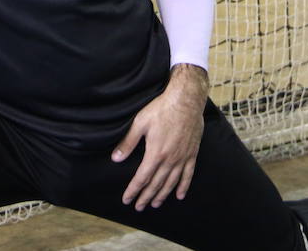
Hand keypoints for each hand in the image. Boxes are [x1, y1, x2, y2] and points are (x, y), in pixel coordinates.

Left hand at [111, 63, 208, 210]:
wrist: (186, 100)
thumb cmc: (161, 109)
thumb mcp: (140, 123)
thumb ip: (128, 143)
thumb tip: (116, 158)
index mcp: (155, 153)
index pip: (142, 178)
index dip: (133, 190)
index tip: (127, 199)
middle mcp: (169, 159)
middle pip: (156, 184)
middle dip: (146, 196)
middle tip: (139, 207)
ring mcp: (182, 157)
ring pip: (171, 182)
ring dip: (162, 195)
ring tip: (155, 204)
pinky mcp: (192, 154)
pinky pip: (188, 174)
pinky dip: (183, 186)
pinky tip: (179, 195)